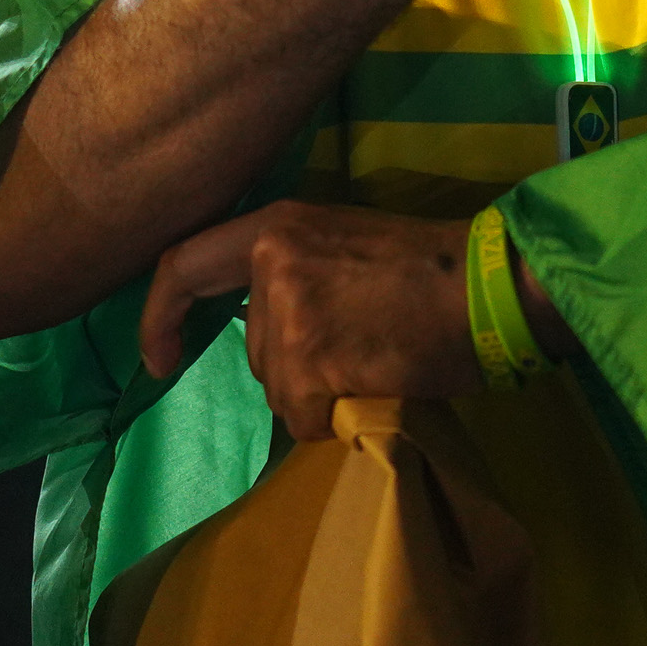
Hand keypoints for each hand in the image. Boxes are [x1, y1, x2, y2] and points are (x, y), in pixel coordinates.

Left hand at [136, 202, 483, 437]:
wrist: (487, 287)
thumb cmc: (429, 269)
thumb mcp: (340, 243)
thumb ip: (293, 271)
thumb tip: (264, 332)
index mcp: (275, 227)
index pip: (183, 265)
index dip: (160, 317)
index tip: (159, 360)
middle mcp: (272, 263)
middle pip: (253, 349)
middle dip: (295, 369)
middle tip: (357, 353)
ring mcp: (290, 315)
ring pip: (280, 389)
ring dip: (320, 395)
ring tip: (374, 363)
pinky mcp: (312, 361)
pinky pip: (305, 417)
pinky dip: (338, 418)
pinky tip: (376, 385)